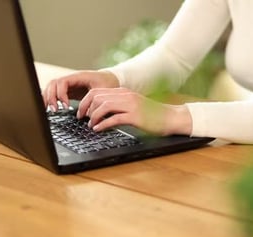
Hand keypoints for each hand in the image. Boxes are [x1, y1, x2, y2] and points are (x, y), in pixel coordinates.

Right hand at [42, 70, 118, 111]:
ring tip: (50, 111)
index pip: (62, 82)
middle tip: (54, 110)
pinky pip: (56, 94)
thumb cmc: (108, 82)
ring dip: (48, 99)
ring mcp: (69, 84)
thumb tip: (87, 114)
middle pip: (53, 84)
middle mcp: (71, 79)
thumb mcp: (104, 90)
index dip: (61, 94)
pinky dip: (51, 100)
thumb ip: (95, 100)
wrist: (110, 79)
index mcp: (78, 76)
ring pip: (51, 88)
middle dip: (50, 97)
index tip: (65, 106)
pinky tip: (51, 109)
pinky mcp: (69, 90)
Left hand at [78, 87, 192, 135]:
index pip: (97, 92)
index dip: (85, 102)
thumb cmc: (153, 115)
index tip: (82, 111)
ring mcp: (130, 105)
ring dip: (94, 117)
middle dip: (86, 109)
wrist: (170, 117)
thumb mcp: (133, 105)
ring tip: (91, 125)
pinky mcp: (135, 117)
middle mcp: (126, 96)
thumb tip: (101, 111)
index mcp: (124, 92)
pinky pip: (113, 119)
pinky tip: (99, 129)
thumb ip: (119, 105)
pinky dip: (103, 124)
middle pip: (97, 98)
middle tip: (83, 119)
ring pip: (103, 106)